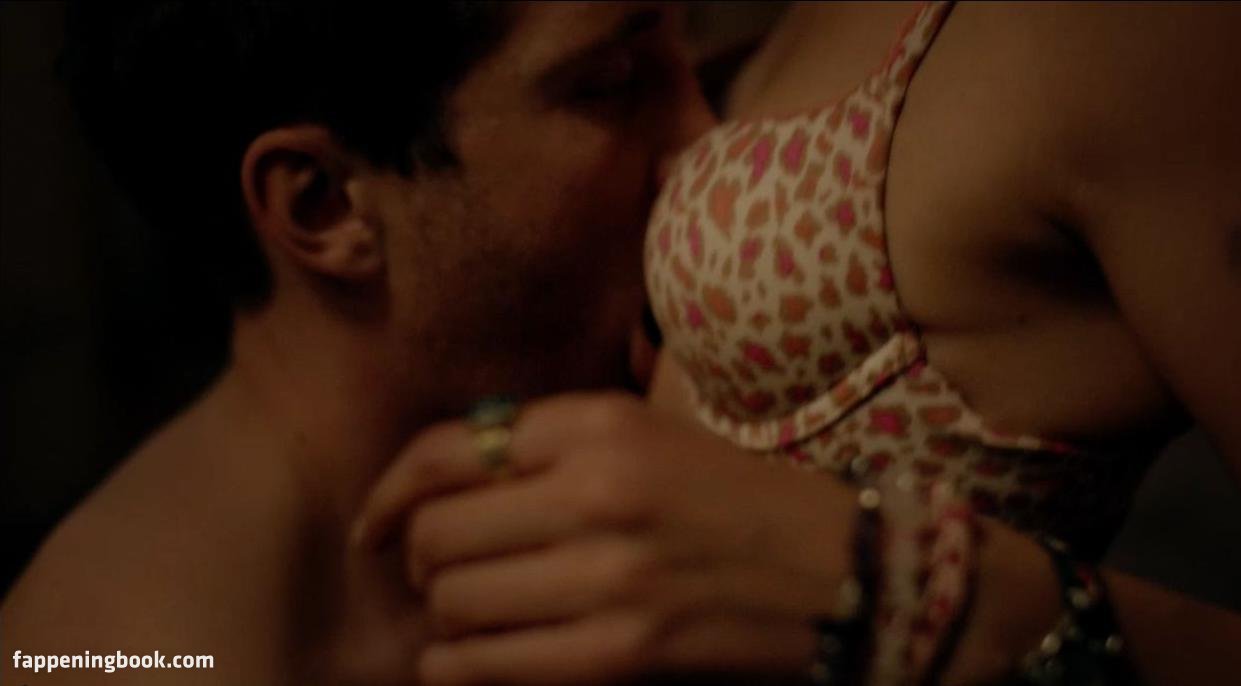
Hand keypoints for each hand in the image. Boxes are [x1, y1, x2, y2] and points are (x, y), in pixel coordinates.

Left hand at [353, 392, 859, 684]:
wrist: (836, 569)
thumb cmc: (733, 497)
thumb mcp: (646, 435)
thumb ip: (547, 443)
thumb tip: (437, 481)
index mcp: (600, 425)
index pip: (448, 453)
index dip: (389, 493)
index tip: (373, 524)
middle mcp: (597, 493)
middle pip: (437, 534)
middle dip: (417, 558)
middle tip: (433, 569)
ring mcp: (608, 579)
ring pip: (454, 601)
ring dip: (444, 613)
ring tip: (468, 610)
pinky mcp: (620, 654)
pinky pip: (488, 664)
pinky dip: (455, 665)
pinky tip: (464, 657)